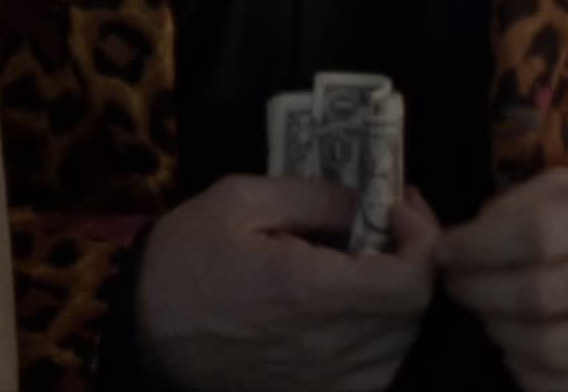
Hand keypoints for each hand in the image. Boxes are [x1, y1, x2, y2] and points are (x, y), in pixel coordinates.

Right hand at [133, 175, 443, 391]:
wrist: (144, 333)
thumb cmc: (186, 258)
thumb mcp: (238, 199)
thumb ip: (314, 195)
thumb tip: (370, 200)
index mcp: (308, 290)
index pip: (412, 280)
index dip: (424, 238)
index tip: (398, 207)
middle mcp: (328, 346)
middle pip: (414, 312)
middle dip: (412, 260)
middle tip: (385, 225)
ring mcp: (325, 383)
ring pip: (401, 344)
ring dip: (396, 300)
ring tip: (366, 265)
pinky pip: (376, 373)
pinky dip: (379, 339)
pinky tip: (350, 311)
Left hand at [440, 171, 567, 391]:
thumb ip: (514, 207)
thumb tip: (451, 243)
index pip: (535, 235)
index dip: (477, 248)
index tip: (447, 252)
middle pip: (537, 294)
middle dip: (478, 292)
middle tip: (459, 285)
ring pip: (549, 347)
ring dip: (499, 332)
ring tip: (489, 315)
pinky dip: (529, 374)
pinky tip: (517, 351)